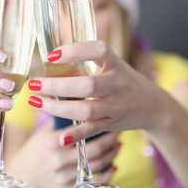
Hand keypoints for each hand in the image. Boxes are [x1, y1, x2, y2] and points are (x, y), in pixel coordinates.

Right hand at [8, 122, 119, 187]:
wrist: (23, 172)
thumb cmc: (37, 145)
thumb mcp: (45, 129)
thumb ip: (61, 117)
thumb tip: (79, 95)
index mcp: (52, 142)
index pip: (81, 130)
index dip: (97, 122)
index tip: (108, 114)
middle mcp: (58, 160)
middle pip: (93, 150)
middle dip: (110, 139)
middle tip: (118, 129)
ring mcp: (63, 176)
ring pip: (97, 165)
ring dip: (111, 153)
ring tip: (118, 143)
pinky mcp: (68, 187)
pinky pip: (92, 182)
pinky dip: (107, 174)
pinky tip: (114, 165)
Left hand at [27, 41, 166, 145]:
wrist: (153, 106)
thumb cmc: (124, 81)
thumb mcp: (113, 65)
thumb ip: (88, 61)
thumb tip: (50, 58)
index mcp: (116, 64)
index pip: (99, 51)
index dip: (75, 51)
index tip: (51, 55)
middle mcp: (117, 84)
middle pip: (88, 85)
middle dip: (58, 86)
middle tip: (34, 84)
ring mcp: (116, 106)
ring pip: (87, 110)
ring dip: (58, 108)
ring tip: (36, 102)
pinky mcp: (113, 124)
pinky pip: (93, 131)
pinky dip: (77, 134)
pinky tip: (60, 137)